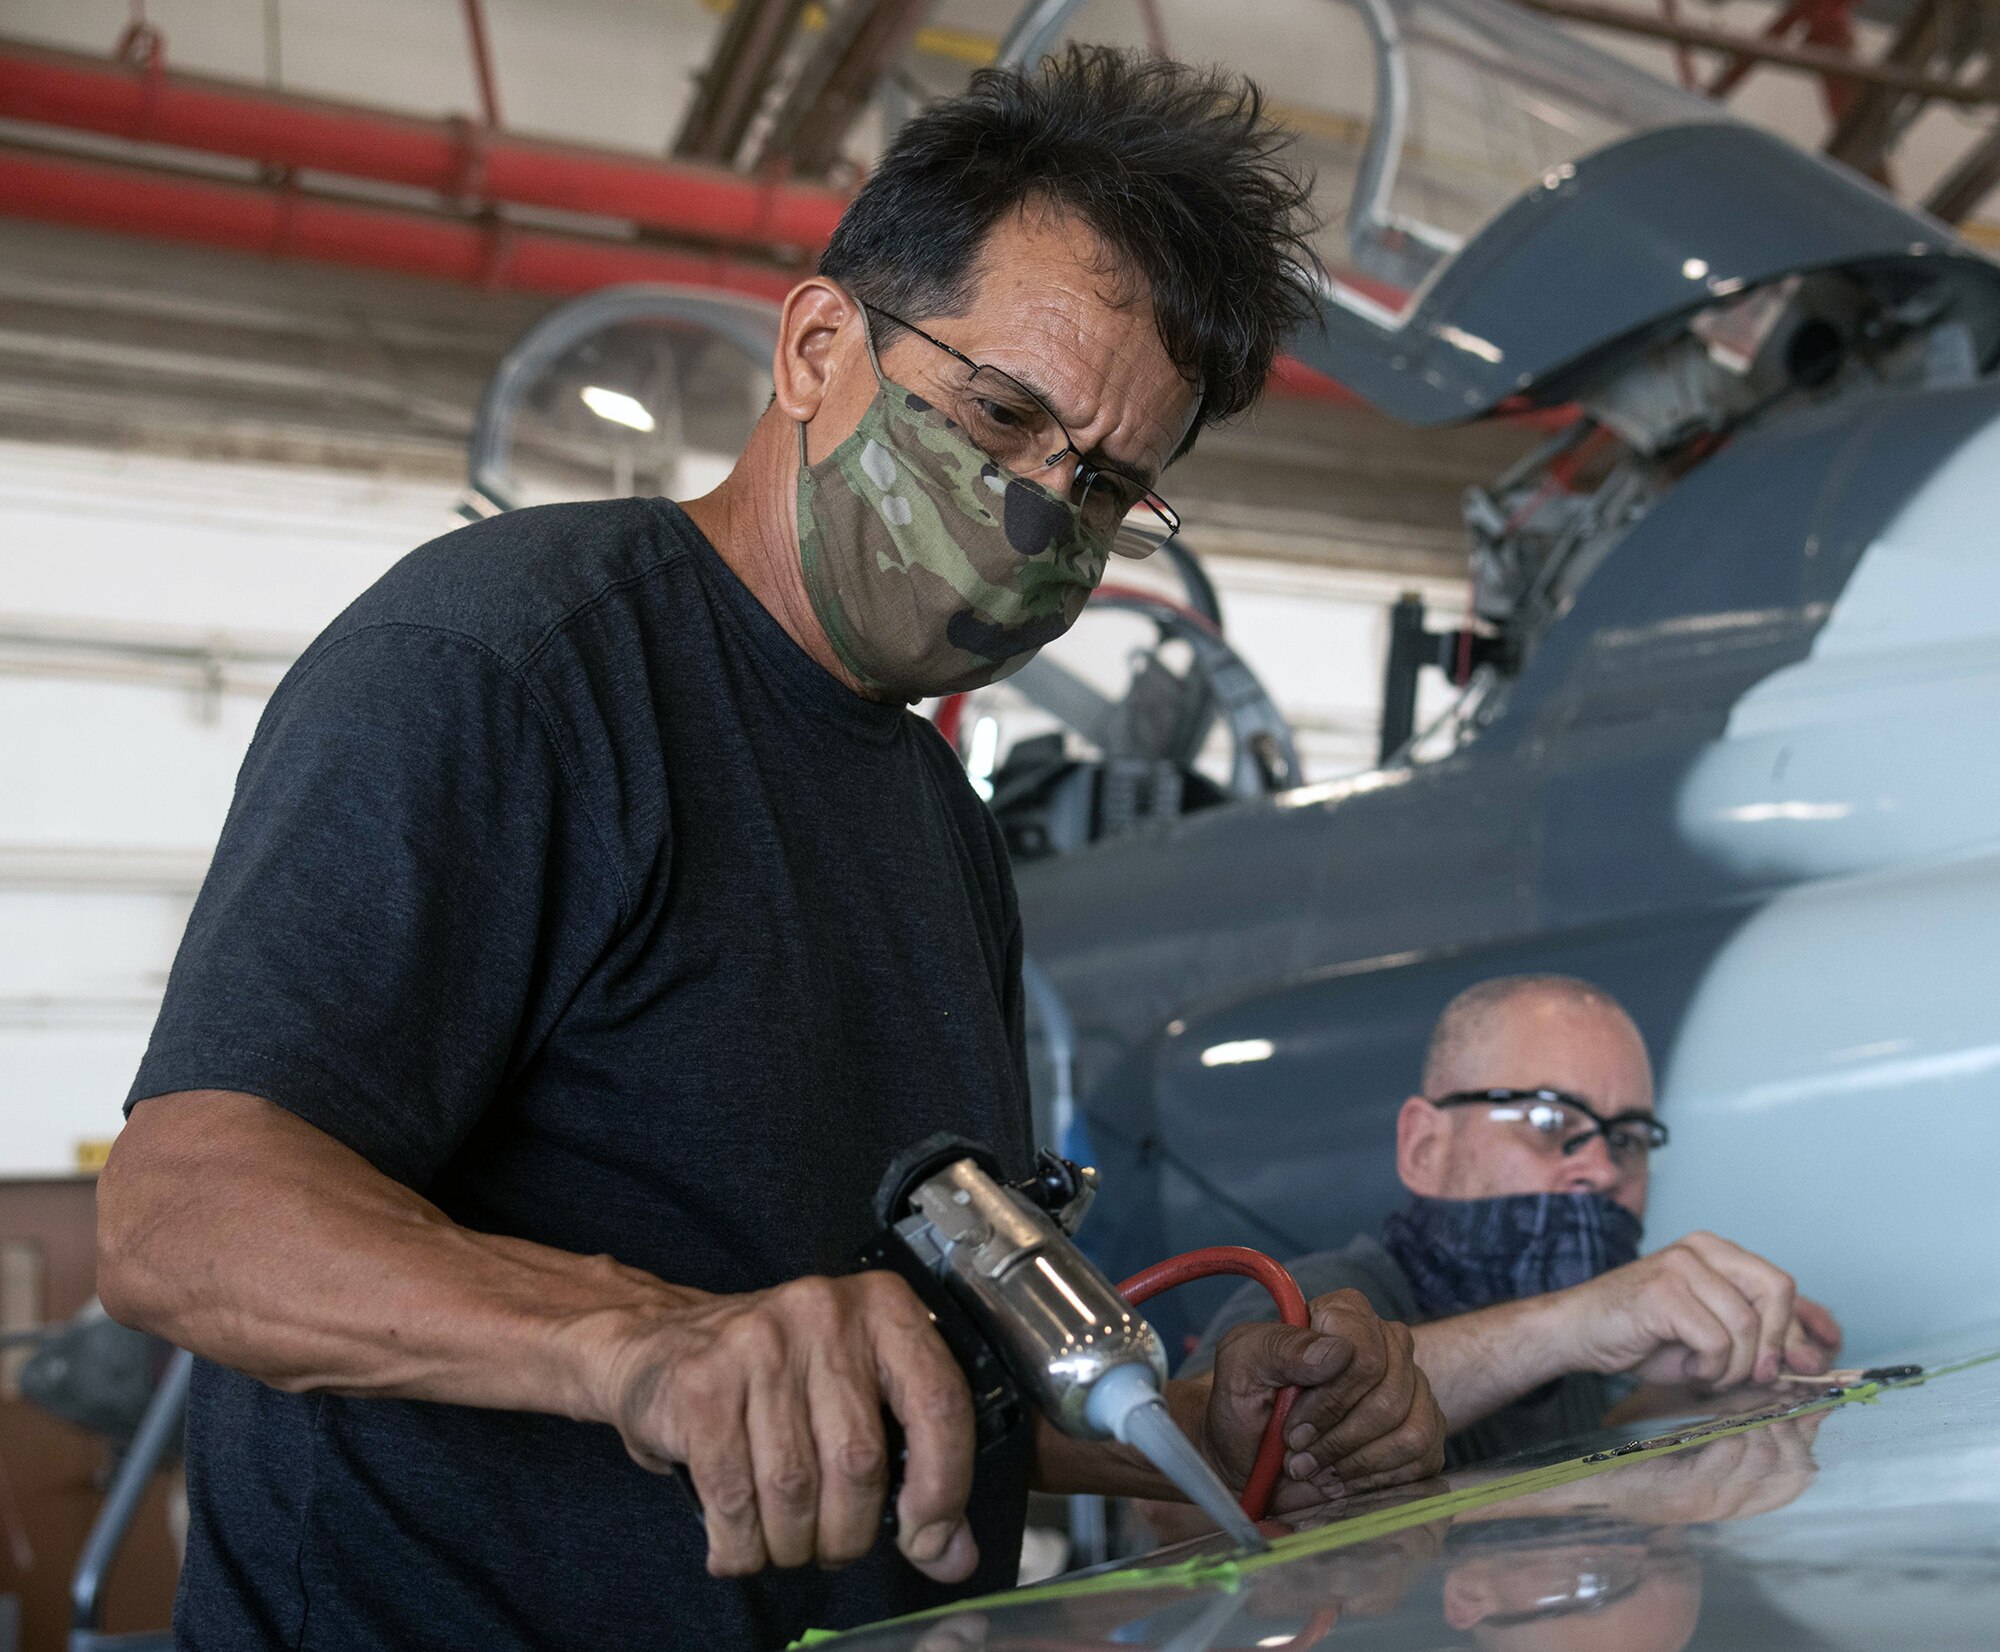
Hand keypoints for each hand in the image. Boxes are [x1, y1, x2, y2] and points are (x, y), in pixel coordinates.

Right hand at [594, 1272, 976, 1580]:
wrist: (658, 1344)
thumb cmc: (774, 1378)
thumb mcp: (855, 1399)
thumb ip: (915, 1472)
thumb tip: (953, 1558)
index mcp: (883, 1308)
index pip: (940, 1402)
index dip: (943, 1487)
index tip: (928, 1539)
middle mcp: (824, 1313)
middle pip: (860, 1461)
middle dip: (849, 1532)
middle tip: (834, 1546)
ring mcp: (758, 1344)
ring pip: (796, 1488)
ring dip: (793, 1544)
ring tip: (786, 1542)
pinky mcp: (702, 1385)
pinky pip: (735, 1500)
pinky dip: (742, 1547)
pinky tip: (740, 1545)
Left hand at [1203, 1288, 1444, 1509]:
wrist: (1252, 1455)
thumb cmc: (1244, 1404)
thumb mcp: (1241, 1366)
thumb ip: (1280, 1347)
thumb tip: (1337, 1352)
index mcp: (1344, 1313)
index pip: (1364, 1355)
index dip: (1330, 1401)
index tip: (1292, 1429)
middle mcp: (1387, 1342)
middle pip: (1389, 1397)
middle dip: (1338, 1439)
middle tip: (1298, 1455)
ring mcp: (1412, 1386)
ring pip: (1410, 1433)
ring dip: (1356, 1463)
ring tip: (1317, 1470)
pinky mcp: (1425, 1430)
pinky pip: (1422, 1460)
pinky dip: (1376, 1480)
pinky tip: (1341, 1478)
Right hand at [1558, 1232, 1842, 1389]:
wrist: (1578, 1334)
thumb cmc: (1644, 1336)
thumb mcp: (1714, 1336)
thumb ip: (1761, 1341)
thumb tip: (1814, 1359)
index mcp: (1716, 1251)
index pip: (1782, 1285)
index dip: (1802, 1327)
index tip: (1810, 1360)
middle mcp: (1701, 1249)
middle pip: (1776, 1292)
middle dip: (1774, 1345)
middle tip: (1756, 1376)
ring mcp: (1680, 1266)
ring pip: (1747, 1327)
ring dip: (1735, 1368)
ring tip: (1708, 1373)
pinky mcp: (1664, 1293)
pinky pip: (1718, 1342)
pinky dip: (1711, 1369)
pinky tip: (1690, 1368)